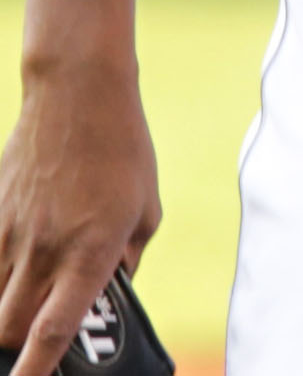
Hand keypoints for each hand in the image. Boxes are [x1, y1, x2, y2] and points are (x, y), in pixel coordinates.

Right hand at [0, 64, 159, 375]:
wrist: (76, 96)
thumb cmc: (123, 151)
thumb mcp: (147, 209)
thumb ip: (128, 258)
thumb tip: (113, 288)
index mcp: (92, 254)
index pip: (54, 330)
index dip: (37, 370)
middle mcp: (45, 252)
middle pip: (12, 330)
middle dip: (20, 349)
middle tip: (38, 342)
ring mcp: (11, 236)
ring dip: (7, 313)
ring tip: (30, 299)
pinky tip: (18, 262)